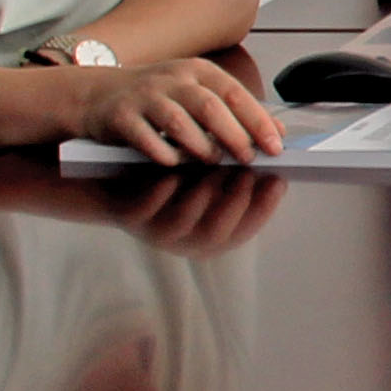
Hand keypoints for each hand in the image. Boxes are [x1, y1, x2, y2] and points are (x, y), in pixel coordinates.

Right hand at [76, 54, 283, 165]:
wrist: (96, 95)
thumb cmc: (155, 99)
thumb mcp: (197, 95)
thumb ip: (236, 111)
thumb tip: (278, 131)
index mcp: (198, 72)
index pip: (235, 93)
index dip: (258, 121)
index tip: (276, 145)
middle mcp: (172, 79)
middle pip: (211, 107)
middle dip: (234, 136)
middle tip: (247, 158)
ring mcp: (145, 96)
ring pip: (180, 122)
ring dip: (201, 147)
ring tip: (212, 160)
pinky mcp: (120, 115)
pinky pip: (146, 138)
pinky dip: (164, 154)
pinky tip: (174, 163)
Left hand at [104, 166, 285, 257]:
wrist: (113, 182)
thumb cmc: (169, 176)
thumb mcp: (204, 177)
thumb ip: (236, 171)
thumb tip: (276, 148)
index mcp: (210, 236)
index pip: (245, 230)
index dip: (263, 208)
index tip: (278, 180)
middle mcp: (185, 241)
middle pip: (217, 233)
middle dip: (236, 203)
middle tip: (249, 172)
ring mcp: (155, 233)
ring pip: (183, 224)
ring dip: (202, 197)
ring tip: (215, 169)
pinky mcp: (128, 219)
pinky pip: (145, 212)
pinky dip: (160, 194)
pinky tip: (173, 174)